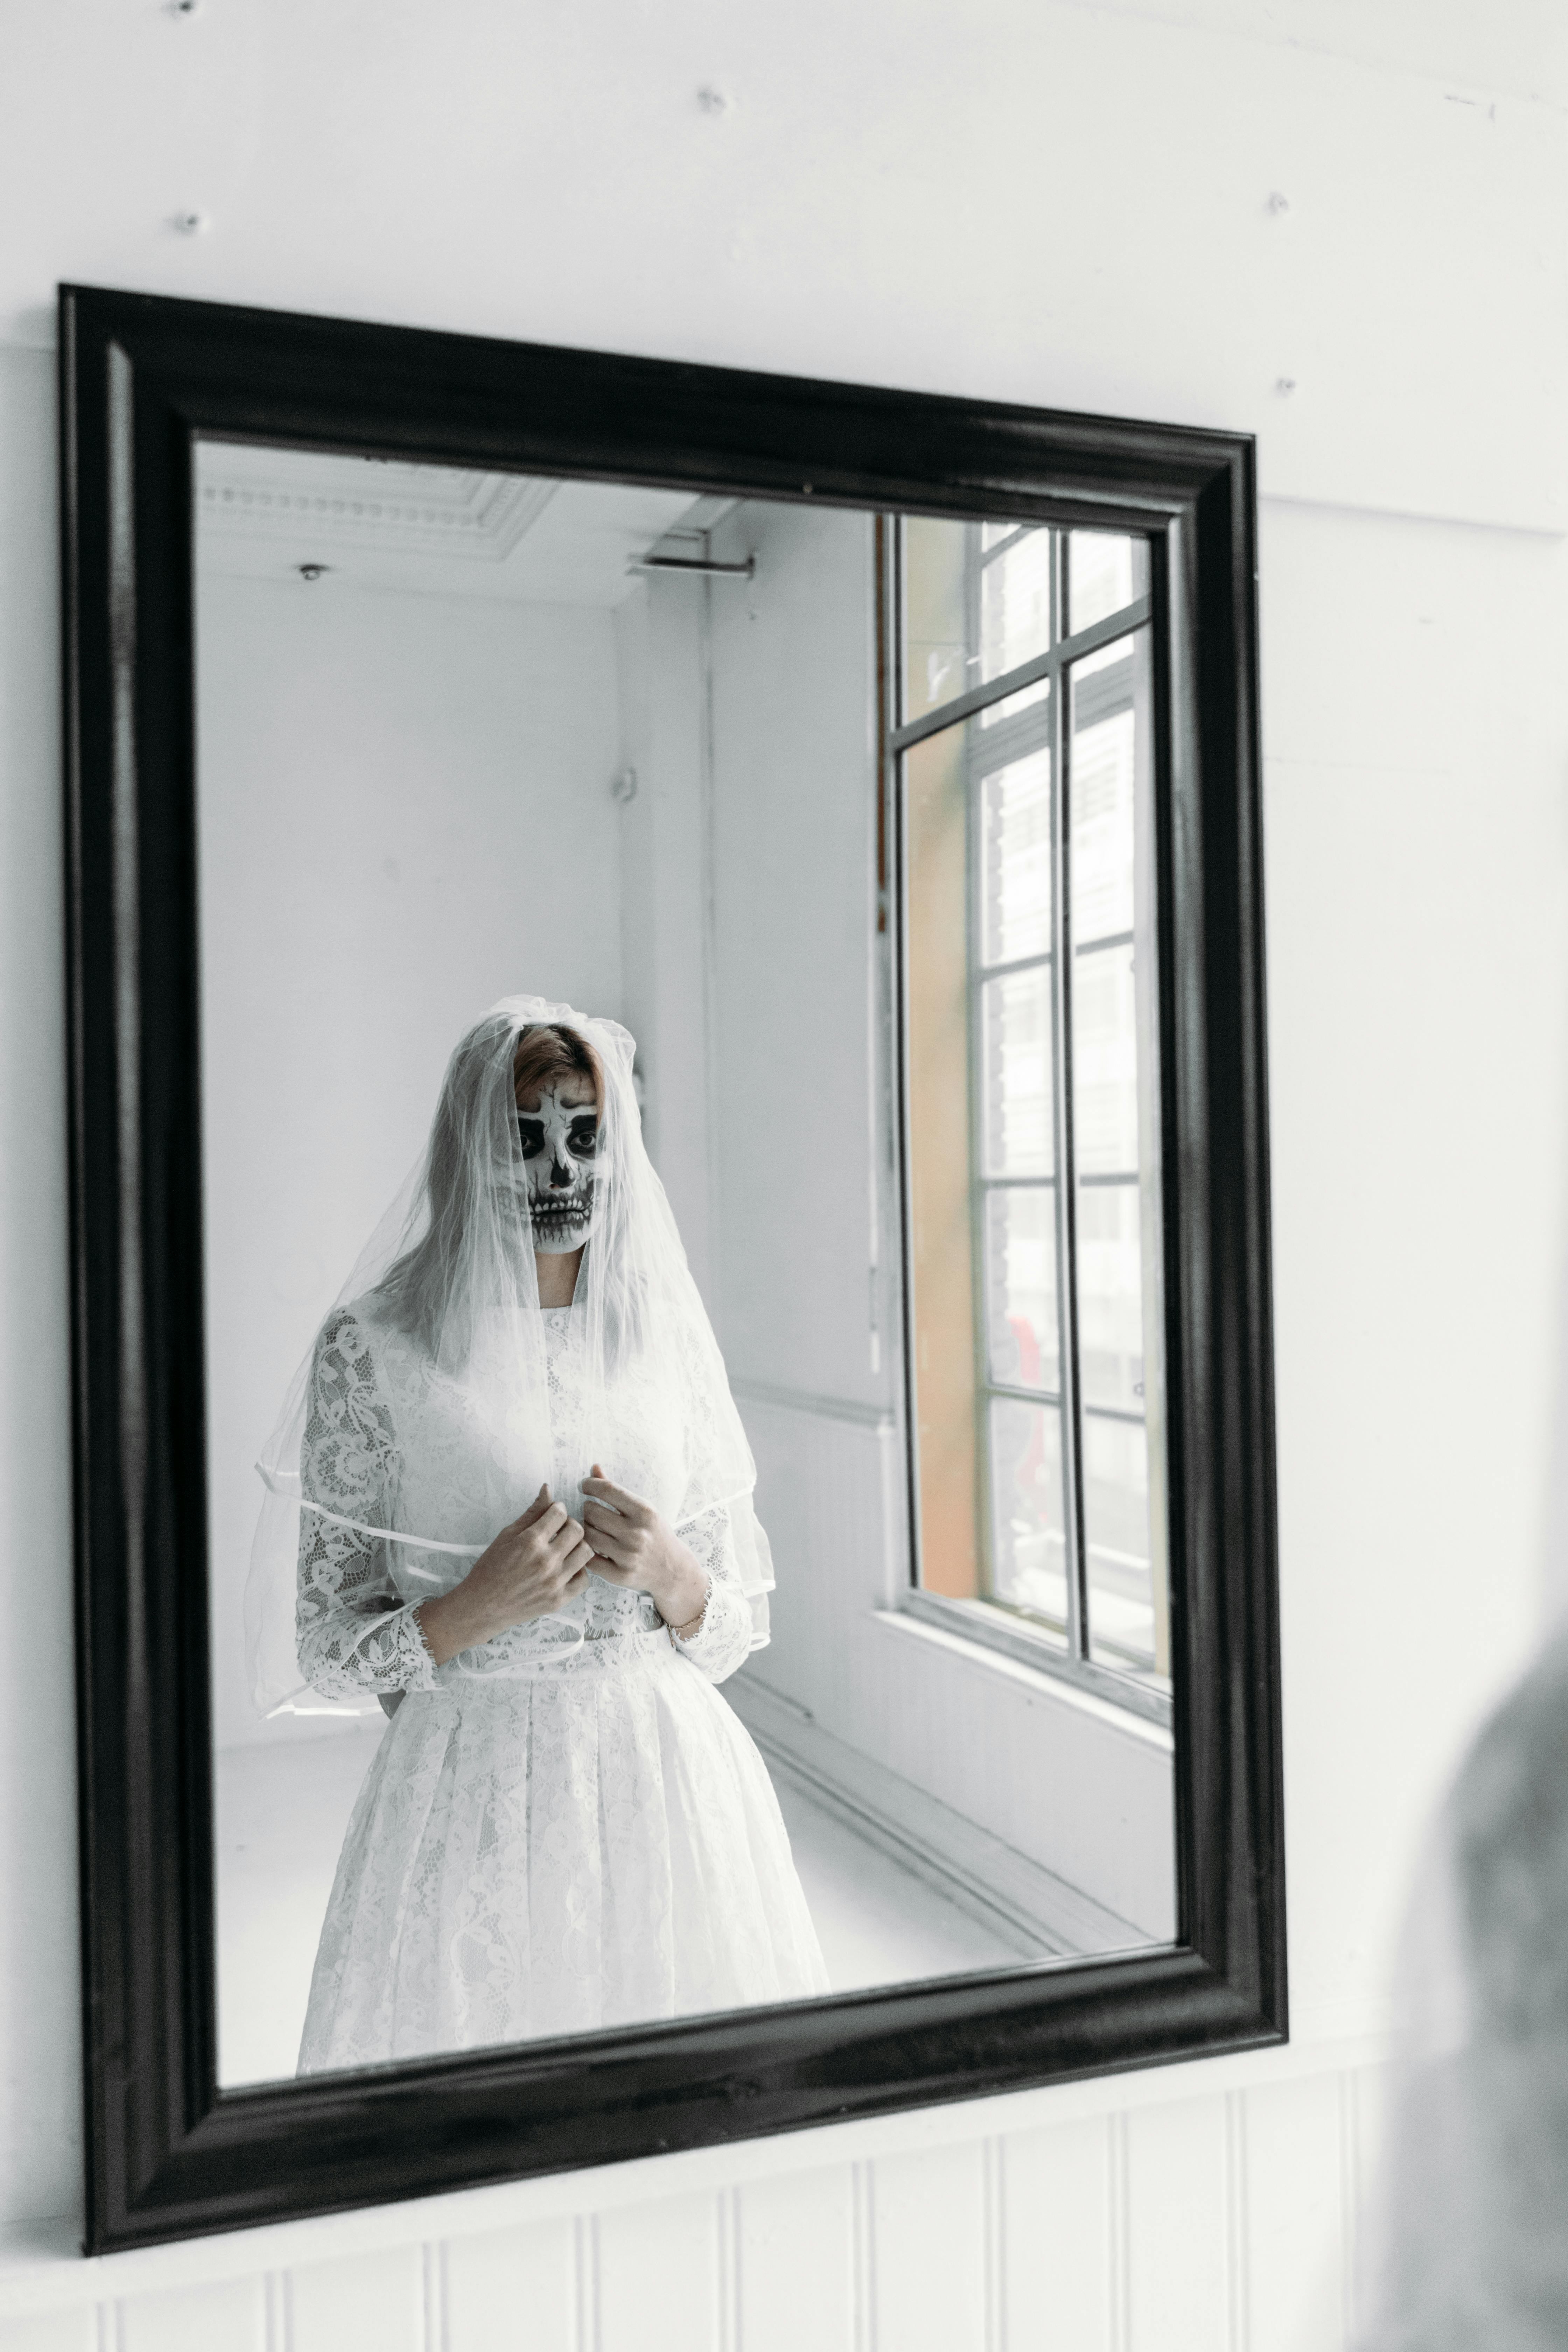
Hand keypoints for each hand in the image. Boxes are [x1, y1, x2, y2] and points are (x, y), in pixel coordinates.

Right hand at [415, 1483, 592, 1664]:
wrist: (482, 1606)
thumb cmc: (490, 1569)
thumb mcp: (506, 1535)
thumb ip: (531, 1513)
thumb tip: (547, 1489)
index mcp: (530, 1542)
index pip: (560, 1513)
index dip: (558, 1509)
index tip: (554, 1514)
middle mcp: (545, 1561)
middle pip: (578, 1530)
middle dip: (570, 1525)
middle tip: (560, 1530)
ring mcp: (554, 1582)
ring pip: (586, 1553)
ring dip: (578, 1546)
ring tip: (565, 1549)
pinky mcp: (559, 1600)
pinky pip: (584, 1580)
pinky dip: (578, 1571)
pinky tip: (566, 1568)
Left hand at [581, 1464, 707, 1631]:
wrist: (672, 1570)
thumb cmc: (654, 1533)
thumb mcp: (642, 1508)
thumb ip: (616, 1489)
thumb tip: (594, 1467)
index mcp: (645, 1512)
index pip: (607, 1490)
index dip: (590, 1484)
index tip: (585, 1485)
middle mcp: (637, 1533)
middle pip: (592, 1512)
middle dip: (588, 1508)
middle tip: (592, 1510)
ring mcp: (628, 1556)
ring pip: (587, 1534)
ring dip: (585, 1528)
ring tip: (592, 1527)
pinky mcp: (619, 1575)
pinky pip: (589, 1558)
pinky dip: (587, 1550)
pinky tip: (593, 1546)